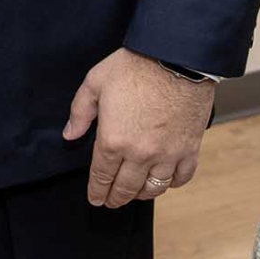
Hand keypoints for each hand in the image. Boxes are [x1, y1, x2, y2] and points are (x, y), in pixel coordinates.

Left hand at [62, 48, 215, 208]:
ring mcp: (167, 154)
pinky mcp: (190, 149)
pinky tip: (165, 181)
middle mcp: (139, 154)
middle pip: (126, 188)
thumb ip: (80, 112)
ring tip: (135, 194)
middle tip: (111, 201)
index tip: (95, 199)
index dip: (96, 191)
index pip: (101, 176)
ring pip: (153, 188)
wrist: (176, 57)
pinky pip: (181, 177)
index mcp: (113, 140)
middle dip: (116, 198)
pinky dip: (172, 183)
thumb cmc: (135, 66)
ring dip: (142, 194)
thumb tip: (70, 135)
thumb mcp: (95, 82)